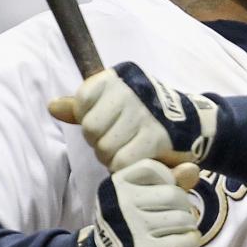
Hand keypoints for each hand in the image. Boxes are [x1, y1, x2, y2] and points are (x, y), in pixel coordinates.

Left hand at [50, 63, 219, 172]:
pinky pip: (123, 162)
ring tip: (132, 150)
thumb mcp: (113, 103)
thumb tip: (52, 107)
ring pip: (105, 150)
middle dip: (103, 143)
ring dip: (115, 158)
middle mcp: (129, 92)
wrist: (194, 123)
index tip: (112, 121)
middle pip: (91, 131)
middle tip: (123, 140)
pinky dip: (128, 168)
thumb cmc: (145, 113)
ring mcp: (143, 114)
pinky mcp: (155, 137)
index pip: (82, 105)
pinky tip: (140, 159)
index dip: (93, 121)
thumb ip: (82, 107)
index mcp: (116, 78)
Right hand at [73, 160, 202, 246]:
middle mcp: (121, 204)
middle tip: (177, 218)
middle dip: (183, 206)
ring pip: (182, 217)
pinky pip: (183, 240)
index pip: (154, 169)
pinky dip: (191, 241)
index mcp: (116, 186)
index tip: (163, 197)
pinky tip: (186, 243)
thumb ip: (167, 181)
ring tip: (180, 231)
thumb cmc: (128, 227)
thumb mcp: (138, 198)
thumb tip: (192, 168)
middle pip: (173, 194)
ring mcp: (132, 228)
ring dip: (188, 225)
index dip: (167, 181)